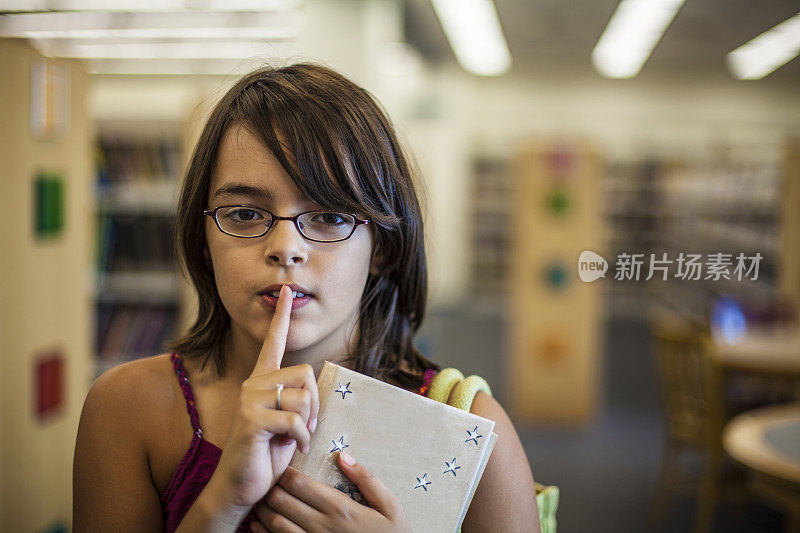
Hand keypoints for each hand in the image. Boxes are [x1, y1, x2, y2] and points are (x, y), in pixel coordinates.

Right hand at [208, 285, 319, 514]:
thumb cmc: (266, 454)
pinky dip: (301, 437)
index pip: (273, 342)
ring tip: (295, 438)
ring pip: (302, 396)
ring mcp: (250, 400)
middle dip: (315, 402)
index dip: (282, 316)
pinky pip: (294, 419)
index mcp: (262, 381)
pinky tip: (292, 448)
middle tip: (306, 425)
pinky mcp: (252, 419)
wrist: (240, 485)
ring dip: (308, 422)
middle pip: (305, 372)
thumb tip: (313, 388)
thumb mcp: (287, 422)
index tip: (286, 292)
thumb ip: (297, 400)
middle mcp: (254, 384)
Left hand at [251, 453, 411, 532]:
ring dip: (264, 510)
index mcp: (341, 509)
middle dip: (271, 488)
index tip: (282, 466)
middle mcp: (324, 526)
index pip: (301, 485)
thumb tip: (344, 456)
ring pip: (277, 524)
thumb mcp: (390, 506)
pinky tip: (258, 526)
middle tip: (268, 480)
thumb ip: (367, 479)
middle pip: (283, 502)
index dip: (285, 473)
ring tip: (262, 500)